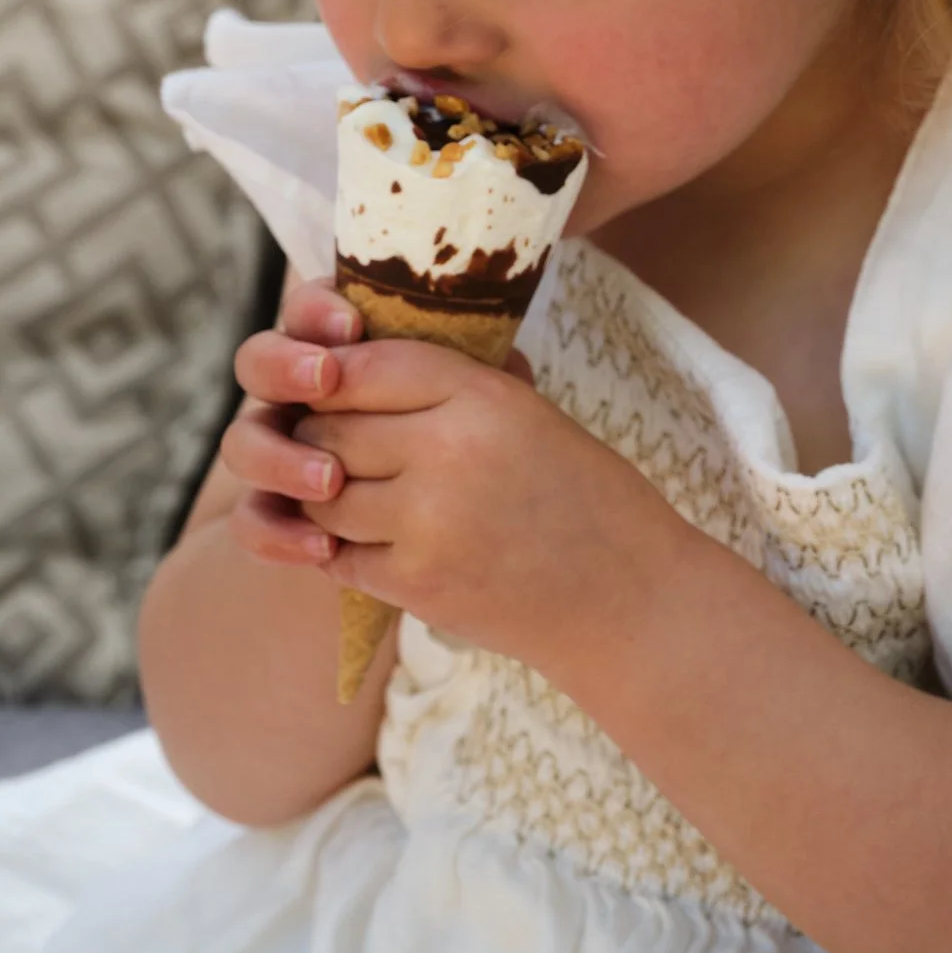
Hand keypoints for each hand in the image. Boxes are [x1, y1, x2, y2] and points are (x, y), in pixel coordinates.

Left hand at [222, 285, 683, 677]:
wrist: (629, 598)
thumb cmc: (589, 497)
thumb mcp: (533, 413)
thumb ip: (456, 384)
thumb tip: (372, 355)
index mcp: (482, 396)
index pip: (367, 364)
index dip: (338, 374)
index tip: (334, 386)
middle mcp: (446, 450)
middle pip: (329, 428)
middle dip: (324, 438)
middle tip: (344, 449)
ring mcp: (426, 521)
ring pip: (322, 496)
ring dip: (329, 498)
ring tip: (365, 499)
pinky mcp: (416, 584)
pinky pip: (338, 556)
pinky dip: (347, 551)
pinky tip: (380, 546)